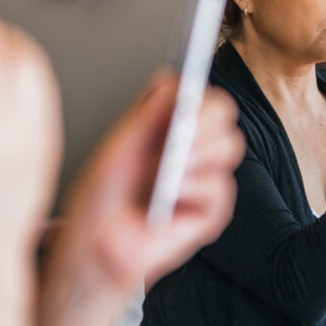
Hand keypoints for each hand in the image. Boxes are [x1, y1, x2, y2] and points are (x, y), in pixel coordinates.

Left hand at [61, 73, 243, 288]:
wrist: (96, 242)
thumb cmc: (102, 197)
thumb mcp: (118, 146)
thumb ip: (147, 116)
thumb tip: (174, 83)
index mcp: (168, 127)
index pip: (200, 95)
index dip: (199, 94)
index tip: (185, 100)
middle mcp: (190, 148)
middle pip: (223, 114)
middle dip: (204, 120)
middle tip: (182, 132)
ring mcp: (202, 178)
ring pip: (229, 146)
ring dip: (199, 154)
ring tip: (171, 169)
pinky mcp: (209, 211)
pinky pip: (220, 188)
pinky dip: (194, 188)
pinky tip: (171, 196)